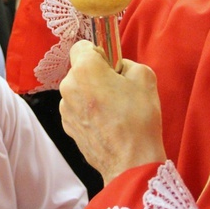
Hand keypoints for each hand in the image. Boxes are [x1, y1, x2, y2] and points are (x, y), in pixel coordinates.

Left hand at [59, 40, 165, 184]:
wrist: (130, 162)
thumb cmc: (139, 119)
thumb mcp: (144, 77)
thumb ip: (127, 63)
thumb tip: (118, 67)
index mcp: (85, 69)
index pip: (82, 46)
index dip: (99, 53)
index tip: (111, 64)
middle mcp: (68, 86)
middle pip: (80, 70)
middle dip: (96, 75)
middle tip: (118, 89)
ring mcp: (64, 108)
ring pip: (78, 90)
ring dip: (91, 94)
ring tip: (114, 110)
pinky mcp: (67, 126)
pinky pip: (77, 108)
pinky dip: (88, 111)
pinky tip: (107, 123)